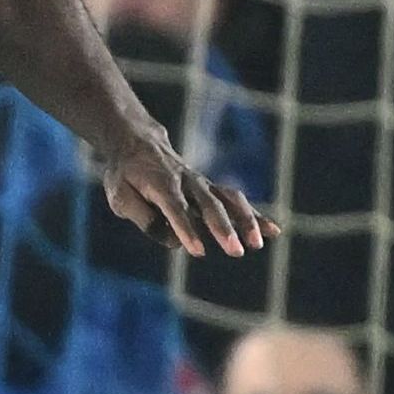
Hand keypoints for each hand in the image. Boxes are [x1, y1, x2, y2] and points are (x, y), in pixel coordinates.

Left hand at [87, 122, 271, 261]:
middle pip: (209, 205)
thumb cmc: (125, 174)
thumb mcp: (119, 195)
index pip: (176, 210)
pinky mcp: (211, 188)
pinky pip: (236, 201)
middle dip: (223, 228)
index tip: (199, 251)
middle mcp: (186, 182)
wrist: (137, 142)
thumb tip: (172, 240)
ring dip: (245, 221)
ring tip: (257, 244)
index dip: (187, 230)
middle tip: (235, 251)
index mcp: (160, 184)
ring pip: (228, 199)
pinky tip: (273, 232)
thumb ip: (142, 216)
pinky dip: (255, 215)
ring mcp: (201, 184)